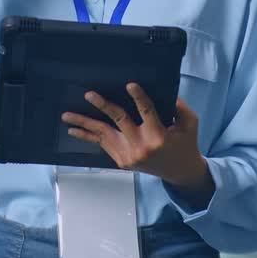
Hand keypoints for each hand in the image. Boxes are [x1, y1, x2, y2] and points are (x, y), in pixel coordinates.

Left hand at [62, 84, 208, 188]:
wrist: (180, 172)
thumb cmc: (186, 143)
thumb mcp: (189, 123)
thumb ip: (178, 106)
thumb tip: (163, 90)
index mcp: (159, 136)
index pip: (147, 111)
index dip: (138, 97)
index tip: (129, 85)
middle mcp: (141, 147)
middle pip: (119, 121)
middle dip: (103, 106)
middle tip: (89, 94)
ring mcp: (129, 156)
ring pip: (103, 135)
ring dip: (83, 124)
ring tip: (67, 116)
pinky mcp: (121, 161)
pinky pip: (103, 144)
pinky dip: (88, 136)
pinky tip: (74, 129)